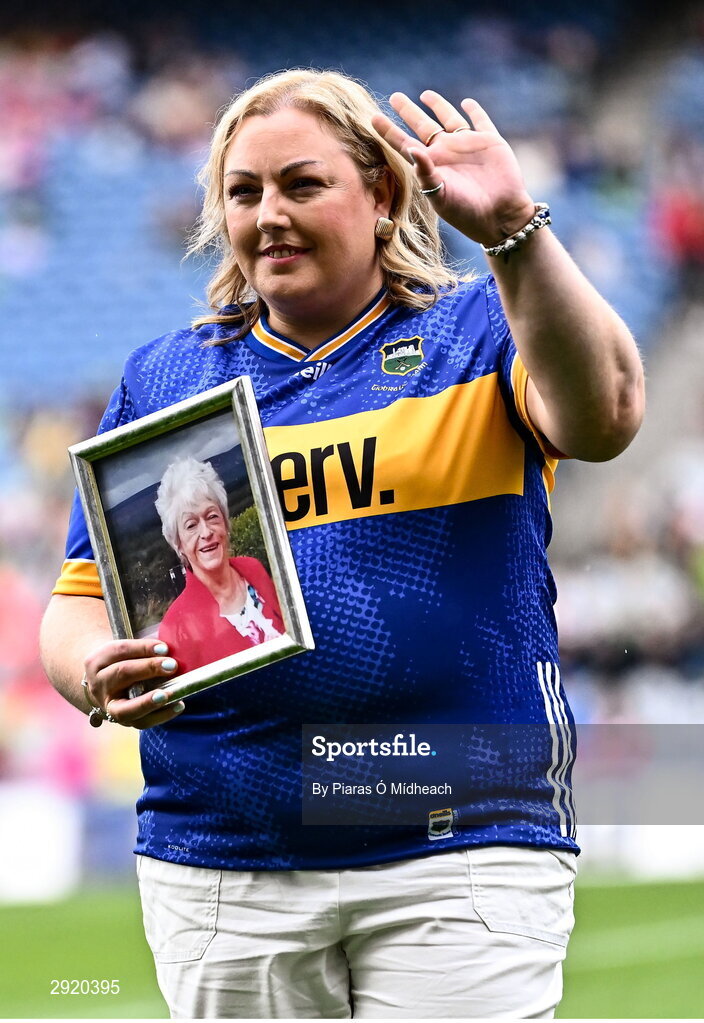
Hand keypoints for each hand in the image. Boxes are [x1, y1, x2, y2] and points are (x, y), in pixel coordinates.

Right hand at [82, 638, 185, 729]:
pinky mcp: (123, 720)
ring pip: (125, 707)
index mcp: (97, 661)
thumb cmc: (120, 662)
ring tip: (168, 694)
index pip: (119, 651)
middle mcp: (99, 684)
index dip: (142, 648)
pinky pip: (141, 722)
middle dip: (148, 668)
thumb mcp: (123, 652)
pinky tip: (178, 705)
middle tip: (171, 665)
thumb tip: (168, 651)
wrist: (104, 686)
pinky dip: (161, 715)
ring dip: (148, 702)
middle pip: (121, 673)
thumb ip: (143, 649)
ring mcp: (109, 706)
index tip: (164, 648)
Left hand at [372, 90, 534, 246]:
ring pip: (449, 119)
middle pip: (423, 126)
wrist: (499, 216)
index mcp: (431, 165)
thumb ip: (425, 173)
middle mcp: (446, 153)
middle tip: (394, 97)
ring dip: (438, 105)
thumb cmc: (466, 212)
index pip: (404, 144)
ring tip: (424, 95)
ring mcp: (467, 146)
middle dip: (409, 112)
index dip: (389, 131)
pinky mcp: (490, 142)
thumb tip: (411, 149)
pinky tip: (467, 103)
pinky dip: (475, 111)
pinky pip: (481, 121)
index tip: (372, 117)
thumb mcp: (441, 195)